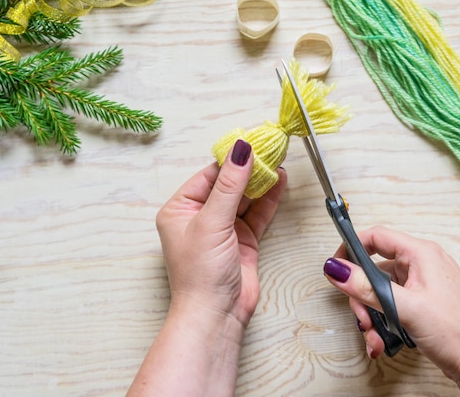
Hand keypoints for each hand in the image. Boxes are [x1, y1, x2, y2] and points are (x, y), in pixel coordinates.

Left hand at [156, 139, 286, 326]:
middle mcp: (200, 218)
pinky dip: (268, 200)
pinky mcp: (242, 241)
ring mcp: (223, 230)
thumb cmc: (200, 274)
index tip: (252, 143)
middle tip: (270, 149)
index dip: (230, 159)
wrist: (216, 315)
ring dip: (261, 183)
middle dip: (248, 169)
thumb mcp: (212, 222)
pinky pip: (257, 214)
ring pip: (244, 198)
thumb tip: (240, 151)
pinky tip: (279, 184)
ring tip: (278, 162)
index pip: (208, 175)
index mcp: (180, 210)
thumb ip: (229, 185)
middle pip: (228, 184)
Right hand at [323, 226, 459, 396]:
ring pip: (381, 292)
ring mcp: (423, 286)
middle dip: (362, 297)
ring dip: (371, 315)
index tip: (337, 268)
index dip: (352, 249)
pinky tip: (383, 341)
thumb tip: (336, 268)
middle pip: (374, 270)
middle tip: (362, 317)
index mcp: (421, 254)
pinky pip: (392, 306)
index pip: (376, 237)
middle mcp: (422, 265)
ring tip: (375, 336)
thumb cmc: (459, 332)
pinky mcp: (423, 305)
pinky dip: (383, 322)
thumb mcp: (404, 306)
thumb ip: (366, 287)